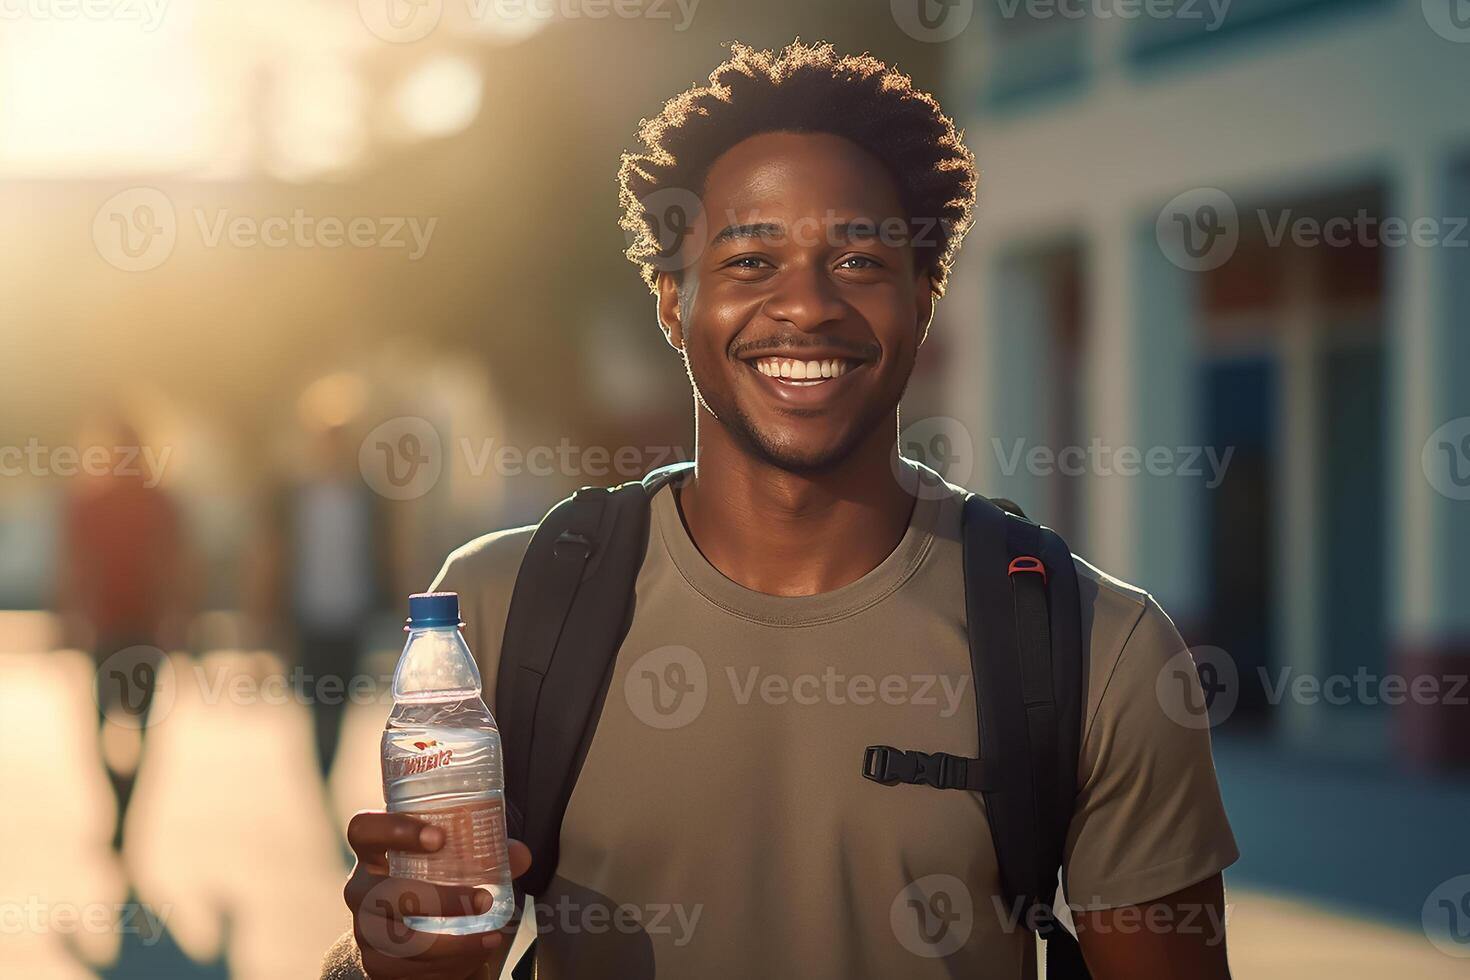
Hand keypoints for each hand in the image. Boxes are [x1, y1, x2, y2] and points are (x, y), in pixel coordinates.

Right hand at [344, 811, 532, 979]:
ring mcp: (364, 929)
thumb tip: (518, 855)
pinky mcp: (375, 964)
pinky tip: (472, 957)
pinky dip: (448, 966)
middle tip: (483, 900)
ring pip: (401, 940)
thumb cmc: (434, 885)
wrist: (413, 936)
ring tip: (489, 937)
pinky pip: (408, 971)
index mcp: (375, 852)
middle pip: (386, 893)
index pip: (364, 830)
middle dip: (440, 899)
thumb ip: (488, 853)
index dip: (395, 830)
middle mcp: (362, 889)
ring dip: (452, 943)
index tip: (439, 836)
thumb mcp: (457, 864)